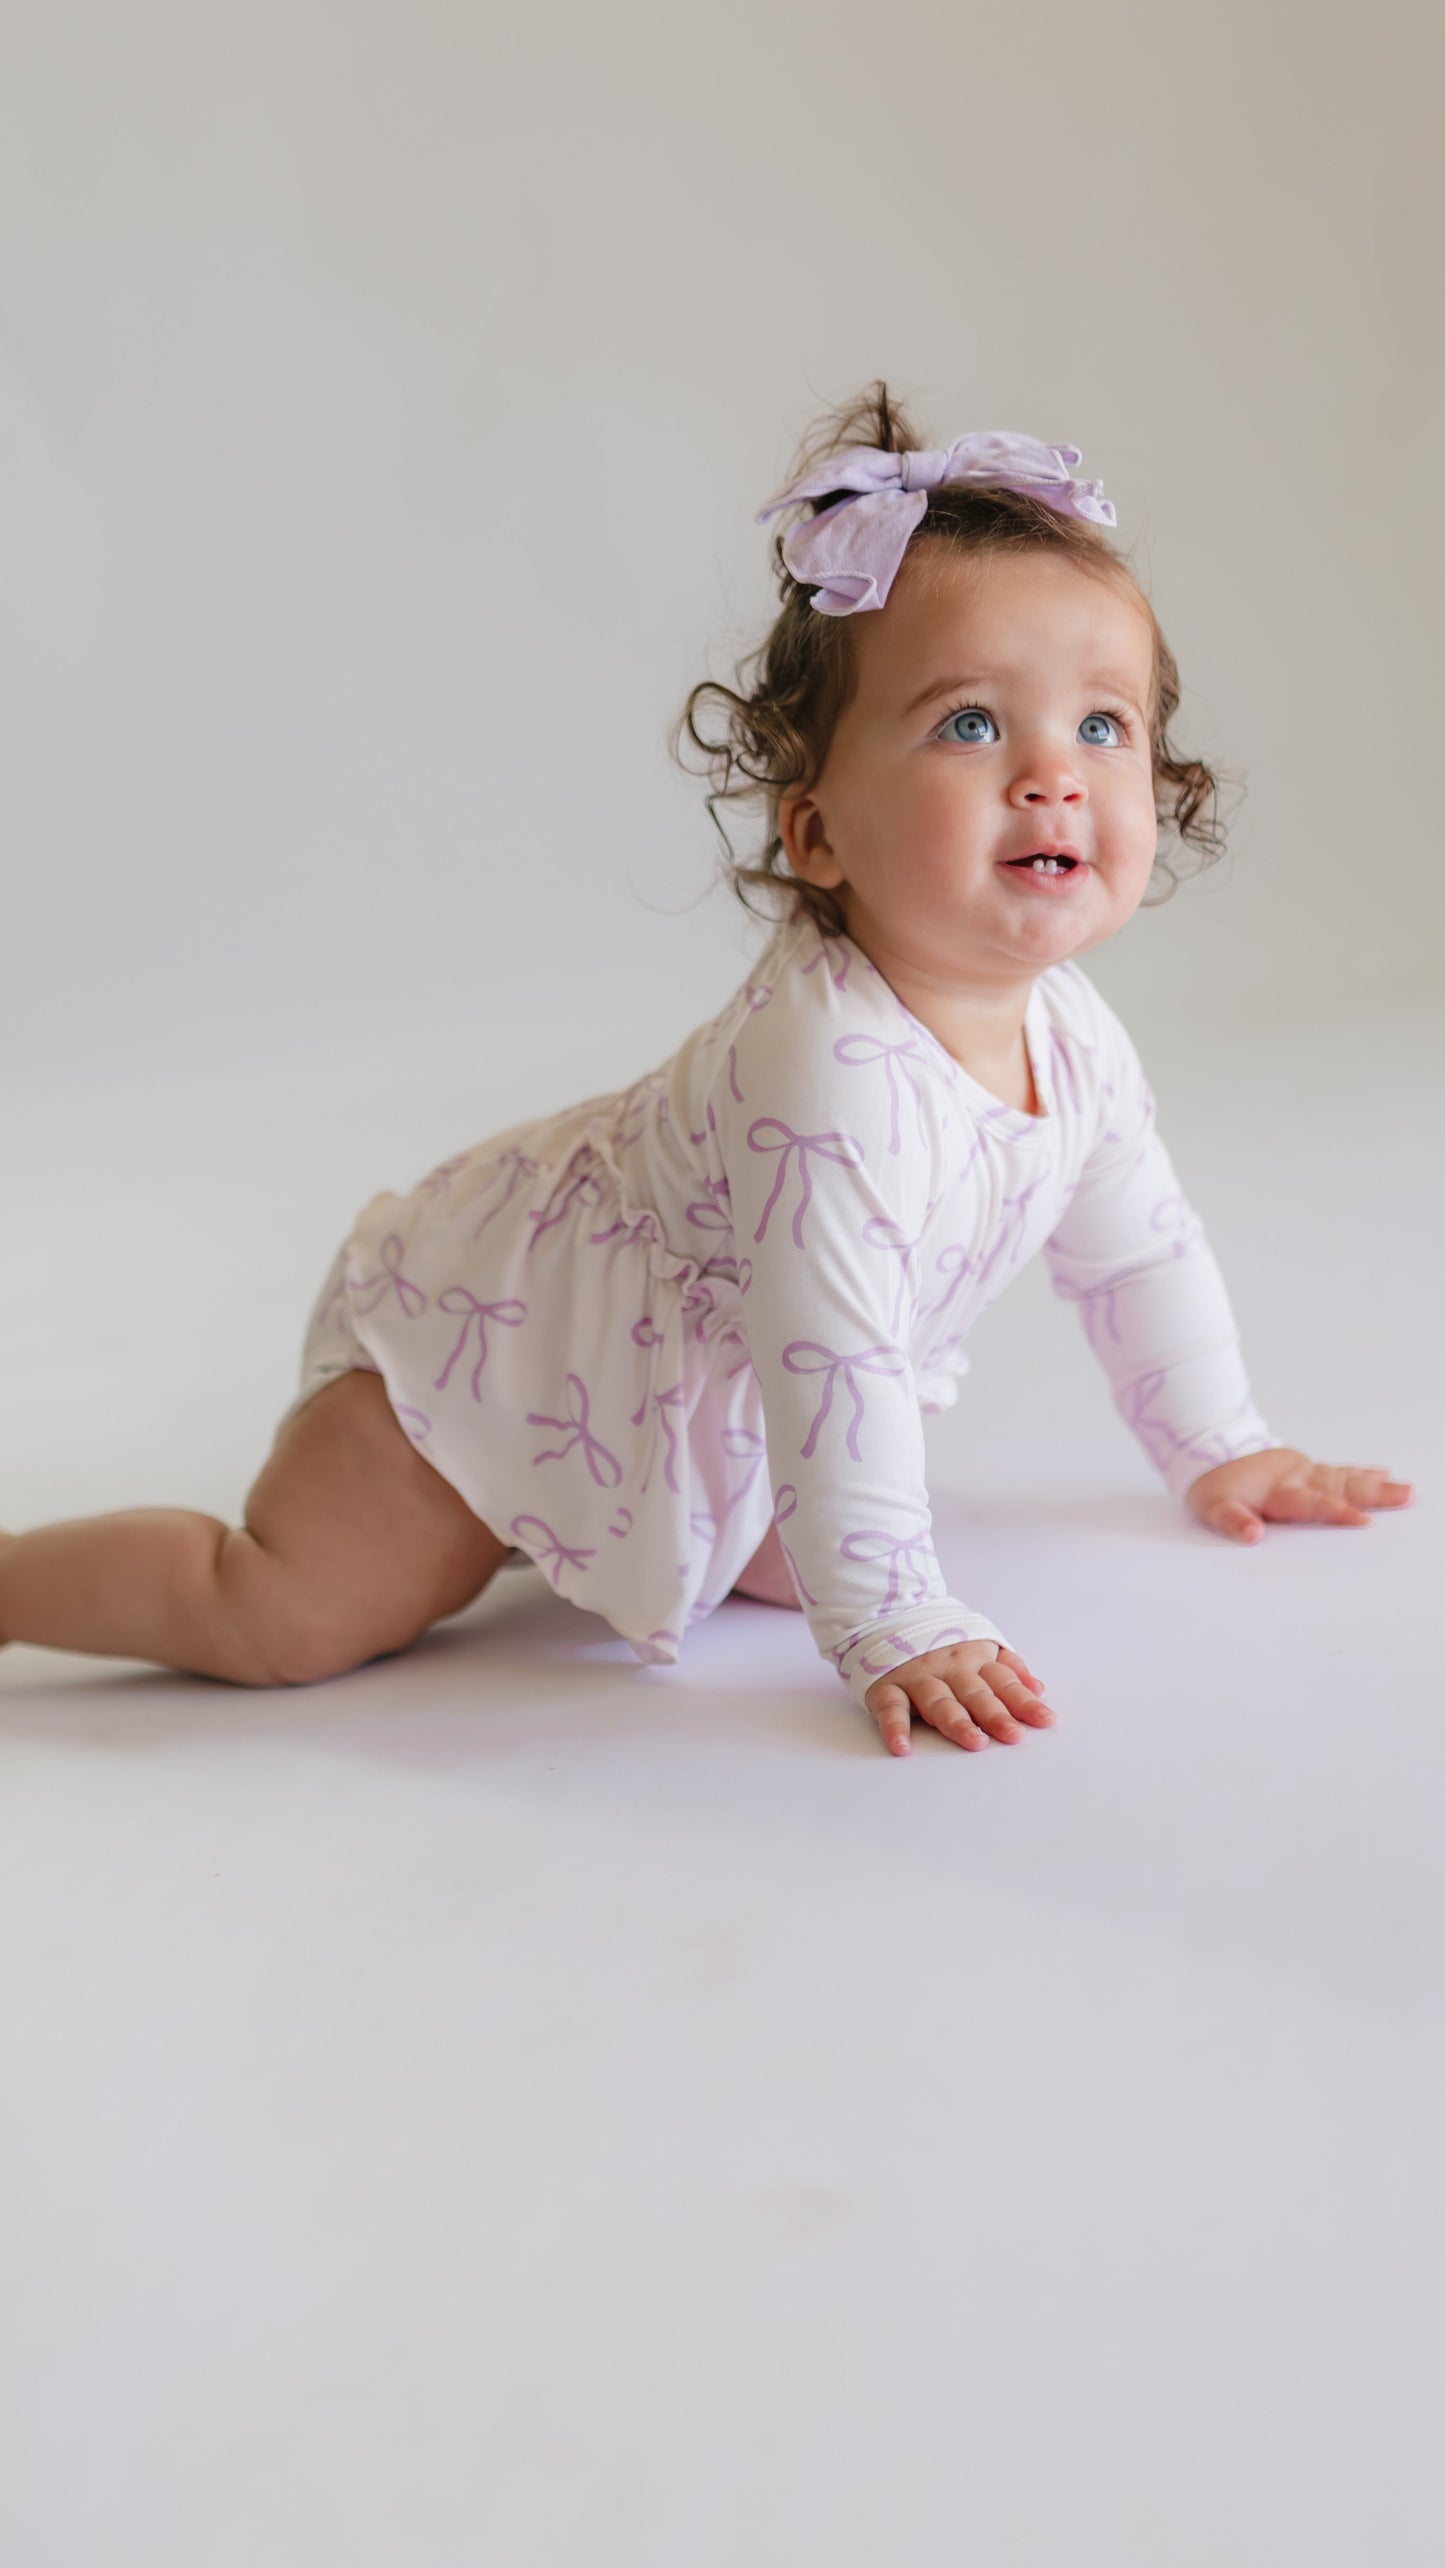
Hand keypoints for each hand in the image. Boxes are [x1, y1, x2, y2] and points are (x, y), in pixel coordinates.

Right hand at [864, 1640, 1055, 1758]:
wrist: (889, 1615)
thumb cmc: (943, 1643)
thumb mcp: (980, 1647)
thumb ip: (1009, 1669)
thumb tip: (1038, 1689)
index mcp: (974, 1659)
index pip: (1004, 1682)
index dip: (1024, 1702)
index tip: (1045, 1721)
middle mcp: (948, 1667)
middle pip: (975, 1694)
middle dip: (995, 1715)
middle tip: (1014, 1735)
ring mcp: (916, 1677)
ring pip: (938, 1701)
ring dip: (956, 1721)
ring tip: (974, 1742)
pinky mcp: (886, 1686)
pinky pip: (890, 1708)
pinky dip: (895, 1727)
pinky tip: (903, 1747)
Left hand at [1186, 1447, 1414, 1543]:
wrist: (1211, 1452)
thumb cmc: (1214, 1488)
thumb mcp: (1212, 1507)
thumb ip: (1233, 1521)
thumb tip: (1253, 1536)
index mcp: (1276, 1490)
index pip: (1309, 1503)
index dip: (1334, 1511)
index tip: (1362, 1520)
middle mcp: (1296, 1478)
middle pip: (1338, 1488)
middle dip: (1371, 1495)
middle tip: (1404, 1496)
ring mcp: (1305, 1471)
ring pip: (1345, 1479)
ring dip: (1376, 1486)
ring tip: (1406, 1492)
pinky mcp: (1308, 1469)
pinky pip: (1339, 1471)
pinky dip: (1362, 1474)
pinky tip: (1384, 1475)